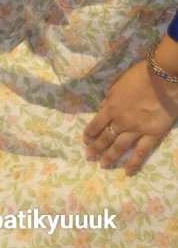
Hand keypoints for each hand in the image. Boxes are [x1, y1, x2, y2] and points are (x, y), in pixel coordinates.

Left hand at [83, 59, 177, 175]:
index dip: (90, 133)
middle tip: (89, 157)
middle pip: (105, 137)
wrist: (162, 78)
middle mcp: (121, 121)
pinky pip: (141, 152)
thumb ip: (110, 99)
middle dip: (96, 148)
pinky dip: (134, 163)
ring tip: (102, 165)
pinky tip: (127, 171)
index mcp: (111, 107)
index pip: (96, 124)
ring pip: (120, 147)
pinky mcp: (152, 134)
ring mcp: (136, 130)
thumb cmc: (140, 76)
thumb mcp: (117, 84)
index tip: (85, 140)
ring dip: (110, 157)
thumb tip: (102, 109)